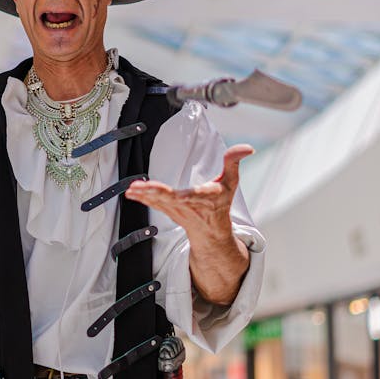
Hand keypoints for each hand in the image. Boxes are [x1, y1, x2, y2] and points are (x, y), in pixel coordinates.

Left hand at [125, 144, 253, 305]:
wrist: (211, 231)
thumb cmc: (220, 204)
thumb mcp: (231, 183)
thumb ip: (234, 163)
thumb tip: (248, 147)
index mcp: (203, 198)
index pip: (191, 195)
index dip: (181, 195)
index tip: (173, 194)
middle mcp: (188, 206)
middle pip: (168, 200)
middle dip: (153, 194)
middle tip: (139, 188)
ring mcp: (175, 210)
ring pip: (157, 203)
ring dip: (144, 196)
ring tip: (131, 189)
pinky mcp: (167, 210)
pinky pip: (153, 204)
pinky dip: (142, 198)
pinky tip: (131, 192)